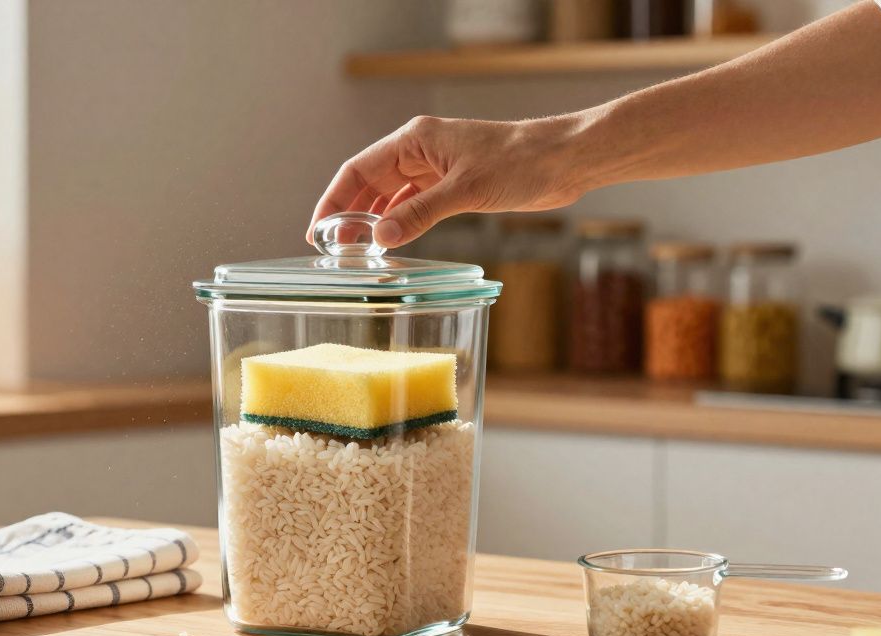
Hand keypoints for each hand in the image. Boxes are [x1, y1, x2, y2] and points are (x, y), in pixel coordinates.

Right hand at [307, 115, 586, 248]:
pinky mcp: (454, 185)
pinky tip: (391, 243)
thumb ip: (419, 214)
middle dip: (349, 214)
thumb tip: (380, 237)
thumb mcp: (465, 190)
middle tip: (333, 249)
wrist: (563, 160)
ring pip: (391, 196)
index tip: (318, 229)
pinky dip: (399, 223)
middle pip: (370, 183)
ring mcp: (436, 168)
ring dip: (373, 221)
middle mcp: (420, 151)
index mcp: (415, 139)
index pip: (358, 169)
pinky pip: (414, 205)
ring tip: (357, 251)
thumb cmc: (520, 161)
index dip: (334, 199)